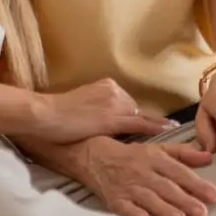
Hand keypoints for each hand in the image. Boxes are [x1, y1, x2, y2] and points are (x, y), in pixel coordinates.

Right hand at [35, 78, 171, 144]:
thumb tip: (99, 117)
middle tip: (164, 128)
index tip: (149, 119)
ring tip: (170, 129)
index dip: (134, 113)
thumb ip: (94, 106)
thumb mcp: (79, 103)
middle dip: (145, 120)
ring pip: (140, 116)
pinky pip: (139, 125)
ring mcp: (114, 104)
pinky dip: (154, 128)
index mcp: (104, 85)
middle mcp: (113, 91)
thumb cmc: (54, 113)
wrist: (44, 115)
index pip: (125, 101)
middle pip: (135, 108)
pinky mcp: (112, 119)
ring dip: (155, 124)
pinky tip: (167, 130)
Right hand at [67, 136, 215, 215]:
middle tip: (202, 213)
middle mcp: (142, 172)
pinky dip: (133, 213)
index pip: (178, 172)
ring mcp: (127, 186)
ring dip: (164, 209)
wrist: (93, 156)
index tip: (213, 195)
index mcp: (154, 158)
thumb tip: (209, 158)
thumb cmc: (131, 155)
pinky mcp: (114, 199)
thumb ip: (183, 154)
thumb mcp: (157, 149)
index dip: (196, 183)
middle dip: (185, 200)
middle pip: (166, 187)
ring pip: (148, 198)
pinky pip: (124, 207)